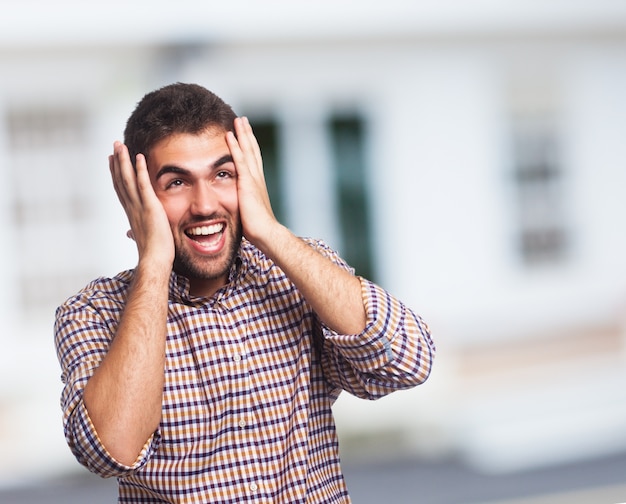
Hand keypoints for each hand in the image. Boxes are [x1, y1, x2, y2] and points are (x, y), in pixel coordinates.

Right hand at [109, 142, 174, 267]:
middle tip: (114, 146)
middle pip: (121, 180)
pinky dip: (140, 170)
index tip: (112, 161)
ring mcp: (139, 207)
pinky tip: (138, 157)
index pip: (121, 190)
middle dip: (117, 162)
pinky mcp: (150, 207)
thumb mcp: (143, 239)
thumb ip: (136, 232)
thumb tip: (129, 234)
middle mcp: (132, 208)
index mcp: (131, 214)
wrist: (154, 261)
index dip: (116, 174)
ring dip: (123, 160)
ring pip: (128, 179)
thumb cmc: (152, 253)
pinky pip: (143, 185)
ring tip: (120, 145)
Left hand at [226, 117, 279, 247]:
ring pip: (247, 150)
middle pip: (252, 150)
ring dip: (242, 134)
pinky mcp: (247, 183)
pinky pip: (239, 160)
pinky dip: (234, 146)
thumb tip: (234, 207)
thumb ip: (242, 204)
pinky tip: (229, 135)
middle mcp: (257, 177)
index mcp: (257, 183)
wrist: (266, 233)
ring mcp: (253, 179)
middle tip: (243, 120)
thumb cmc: (257, 228)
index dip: (249, 146)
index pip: (252, 160)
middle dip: (247, 134)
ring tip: (238, 120)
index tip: (244, 134)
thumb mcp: (247, 211)